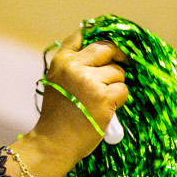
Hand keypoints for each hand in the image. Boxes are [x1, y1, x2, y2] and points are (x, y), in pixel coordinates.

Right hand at [32, 31, 128, 157]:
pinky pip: (122, 89)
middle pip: (106, 48)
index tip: (108, 41)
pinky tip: (107, 109)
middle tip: (122, 64)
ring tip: (102, 100)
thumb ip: (74, 66)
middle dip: (117, 56)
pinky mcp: (103, 97)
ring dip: (116, 85)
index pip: (82, 35)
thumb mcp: (57, 82)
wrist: (54, 142)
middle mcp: (74, 67)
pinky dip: (119, 99)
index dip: (98, 33)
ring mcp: (90, 81)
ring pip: (118, 72)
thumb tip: (104, 52)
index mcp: (62, 61)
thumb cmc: (58, 116)